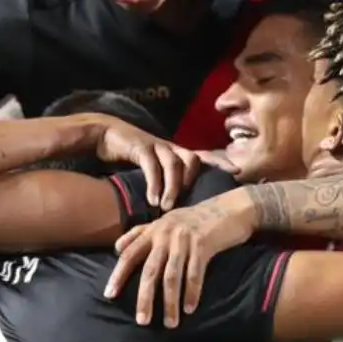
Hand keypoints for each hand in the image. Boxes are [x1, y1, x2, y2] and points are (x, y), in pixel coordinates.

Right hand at [95, 119, 210, 210]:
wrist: (105, 134)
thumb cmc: (129, 154)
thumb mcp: (151, 167)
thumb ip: (163, 180)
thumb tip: (174, 204)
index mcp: (175, 151)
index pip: (203, 155)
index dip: (219, 161)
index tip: (237, 171)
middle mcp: (169, 146)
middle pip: (191, 159)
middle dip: (192, 181)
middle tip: (190, 204)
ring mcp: (155, 145)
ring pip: (173, 163)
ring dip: (172, 187)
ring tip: (166, 207)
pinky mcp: (140, 146)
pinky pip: (151, 165)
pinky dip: (153, 183)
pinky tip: (152, 199)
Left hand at [104, 195, 256, 326]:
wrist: (230, 208)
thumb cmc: (195, 219)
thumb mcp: (166, 221)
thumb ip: (140, 233)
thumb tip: (117, 248)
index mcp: (154, 230)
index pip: (130, 254)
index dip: (119, 275)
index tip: (109, 295)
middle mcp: (166, 234)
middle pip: (150, 270)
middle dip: (144, 297)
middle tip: (142, 320)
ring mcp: (184, 239)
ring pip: (172, 276)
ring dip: (170, 302)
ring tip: (170, 323)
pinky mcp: (203, 244)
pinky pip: (195, 274)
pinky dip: (192, 293)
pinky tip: (189, 309)